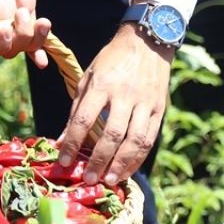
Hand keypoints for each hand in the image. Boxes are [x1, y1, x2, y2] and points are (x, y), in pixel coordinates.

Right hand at [0, 0, 50, 66]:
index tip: (4, 29)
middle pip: (7, 49)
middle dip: (18, 42)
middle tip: (22, 14)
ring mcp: (13, 13)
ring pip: (23, 44)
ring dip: (34, 41)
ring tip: (42, 21)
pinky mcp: (28, 6)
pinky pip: (35, 33)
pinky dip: (40, 46)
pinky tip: (44, 60)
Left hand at [56, 24, 172, 184]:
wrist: (148, 42)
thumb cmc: (113, 60)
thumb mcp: (89, 77)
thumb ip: (77, 108)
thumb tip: (64, 140)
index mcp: (102, 85)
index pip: (84, 119)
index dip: (73, 143)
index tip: (64, 161)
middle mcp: (125, 95)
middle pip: (112, 134)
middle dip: (99, 160)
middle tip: (90, 179)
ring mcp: (145, 103)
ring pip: (134, 140)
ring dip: (122, 163)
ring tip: (110, 180)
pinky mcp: (159, 110)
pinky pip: (149, 138)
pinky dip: (139, 157)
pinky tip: (128, 170)